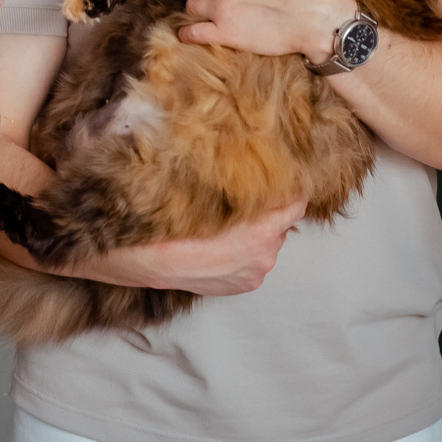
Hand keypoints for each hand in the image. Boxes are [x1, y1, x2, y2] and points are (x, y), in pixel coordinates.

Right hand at [92, 199, 305, 293]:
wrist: (144, 257)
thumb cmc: (172, 221)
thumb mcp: (203, 185)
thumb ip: (237, 179)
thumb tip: (250, 155)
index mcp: (264, 226)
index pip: (297, 202)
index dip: (288, 189)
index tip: (280, 180)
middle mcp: (268, 251)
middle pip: (280, 222)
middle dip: (266, 213)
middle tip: (243, 203)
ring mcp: (257, 271)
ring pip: (267, 243)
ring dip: (255, 235)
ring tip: (227, 227)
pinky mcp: (246, 286)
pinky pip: (254, 262)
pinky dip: (244, 254)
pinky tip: (221, 248)